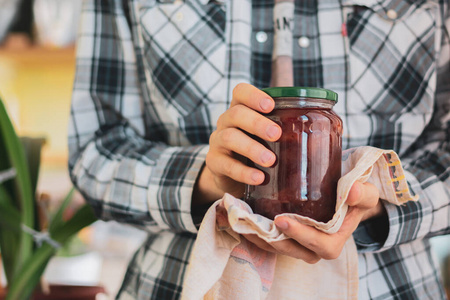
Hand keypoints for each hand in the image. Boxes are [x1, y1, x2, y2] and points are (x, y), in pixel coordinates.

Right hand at [193, 83, 281, 204]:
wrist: (233, 177)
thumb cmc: (259, 151)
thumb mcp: (270, 137)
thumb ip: (291, 129)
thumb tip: (336, 127)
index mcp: (242, 110)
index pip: (240, 92)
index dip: (254, 95)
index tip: (271, 104)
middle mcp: (226, 122)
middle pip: (236, 113)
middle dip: (256, 123)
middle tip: (277, 134)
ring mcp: (218, 142)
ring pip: (229, 137)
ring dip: (251, 148)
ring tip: (270, 161)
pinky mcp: (214, 163)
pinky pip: (225, 165)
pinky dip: (243, 172)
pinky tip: (259, 178)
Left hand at [244, 181, 383, 262]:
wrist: (343, 197)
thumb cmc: (355, 196)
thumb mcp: (366, 193)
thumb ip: (362, 193)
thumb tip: (352, 191)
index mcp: (334, 241)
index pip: (319, 245)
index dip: (300, 236)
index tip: (282, 220)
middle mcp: (315, 249)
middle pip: (292, 250)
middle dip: (274, 239)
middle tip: (257, 223)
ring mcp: (298, 245)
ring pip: (277, 248)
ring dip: (260, 238)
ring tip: (244, 222)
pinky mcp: (286, 238)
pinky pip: (269, 242)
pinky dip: (255, 233)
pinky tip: (243, 220)